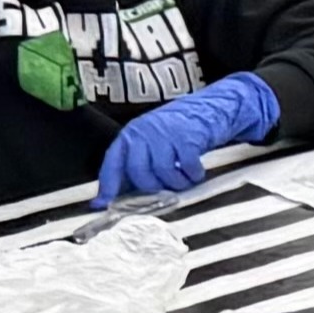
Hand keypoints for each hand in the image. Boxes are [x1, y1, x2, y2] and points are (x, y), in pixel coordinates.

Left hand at [95, 73, 282, 203]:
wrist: (208, 108)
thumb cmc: (176, 131)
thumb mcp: (150, 143)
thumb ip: (133, 167)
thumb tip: (109, 198)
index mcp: (130, 135)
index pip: (112, 163)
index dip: (109, 186)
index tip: (105, 204)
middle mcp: (143, 133)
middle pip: (138, 171)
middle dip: (152, 187)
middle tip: (164, 190)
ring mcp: (165, 134)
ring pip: (163, 172)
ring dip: (176, 184)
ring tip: (183, 181)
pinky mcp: (187, 137)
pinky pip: (187, 166)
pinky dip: (193, 175)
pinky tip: (196, 172)